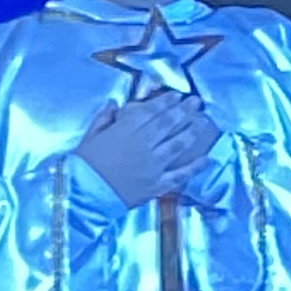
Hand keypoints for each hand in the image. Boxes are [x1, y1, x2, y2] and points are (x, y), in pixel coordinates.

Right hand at [79, 89, 218, 204]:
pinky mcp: (157, 185)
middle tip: (196, 102)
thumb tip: (114, 104)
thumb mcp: (89, 137)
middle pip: (168, 124)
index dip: (166, 102)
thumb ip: (104, 118)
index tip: (177, 95)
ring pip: (177, 144)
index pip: (151, 112)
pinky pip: (180, 175)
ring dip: (191, 132)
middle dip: (184, 111)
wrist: (83, 195)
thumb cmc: (83, 165)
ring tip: (202, 122)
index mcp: (126, 130)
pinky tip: (207, 159)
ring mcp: (153, 165)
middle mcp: (143, 145)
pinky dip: (195, 167)